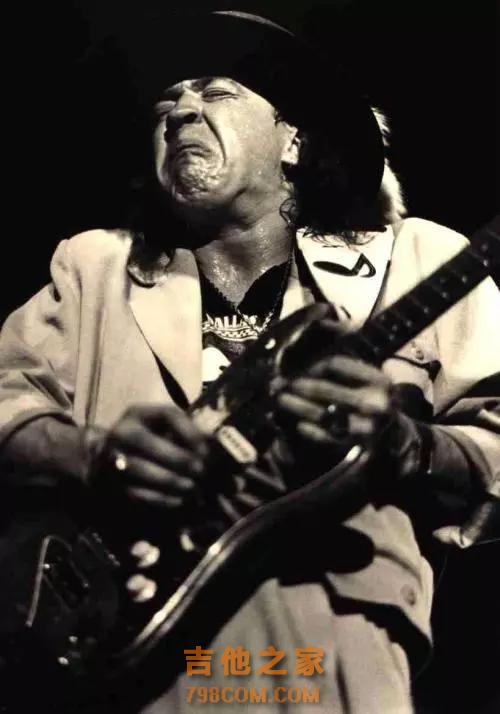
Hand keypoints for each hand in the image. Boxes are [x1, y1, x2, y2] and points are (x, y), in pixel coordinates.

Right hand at [89, 404, 209, 510]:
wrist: (105, 459)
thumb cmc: (149, 439)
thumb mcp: (165, 428)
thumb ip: (190, 434)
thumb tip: (220, 448)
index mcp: (139, 414)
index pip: (167, 415)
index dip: (189, 432)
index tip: (206, 449)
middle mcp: (122, 433)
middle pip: (148, 443)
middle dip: (179, 459)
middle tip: (202, 471)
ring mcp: (113, 459)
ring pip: (142, 470)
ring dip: (172, 481)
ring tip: (194, 488)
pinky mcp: (113, 484)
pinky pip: (139, 492)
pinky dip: (162, 498)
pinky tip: (181, 499)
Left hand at [275, 353, 392, 447]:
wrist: (394, 434)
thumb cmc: (376, 394)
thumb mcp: (371, 371)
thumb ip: (350, 347)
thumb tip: (323, 320)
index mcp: (379, 379)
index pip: (337, 365)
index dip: (314, 364)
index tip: (299, 365)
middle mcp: (375, 403)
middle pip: (328, 390)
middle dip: (300, 384)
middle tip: (280, 381)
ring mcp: (365, 427)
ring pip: (323, 414)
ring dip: (298, 406)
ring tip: (281, 398)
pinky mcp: (355, 445)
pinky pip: (326, 436)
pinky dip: (310, 429)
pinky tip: (297, 423)